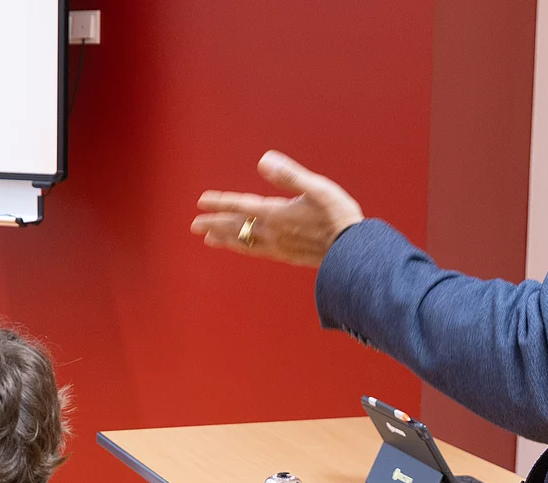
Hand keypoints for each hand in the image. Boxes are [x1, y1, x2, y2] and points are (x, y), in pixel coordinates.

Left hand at [191, 151, 366, 267]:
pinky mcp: (287, 256)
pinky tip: (242, 248)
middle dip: (215, 224)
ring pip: (244, 242)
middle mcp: (273, 232)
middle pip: (237, 227)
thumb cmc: (338, 215)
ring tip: (208, 239)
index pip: (242, 206)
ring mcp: (279, 246)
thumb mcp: (317, 187)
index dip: (221, 202)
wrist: (353, 251)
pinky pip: (257, 252)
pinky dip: (243, 248)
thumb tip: (263, 160)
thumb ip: (289, 174)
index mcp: (277, 213)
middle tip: (194, 225)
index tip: (201, 202)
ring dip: (225, 239)